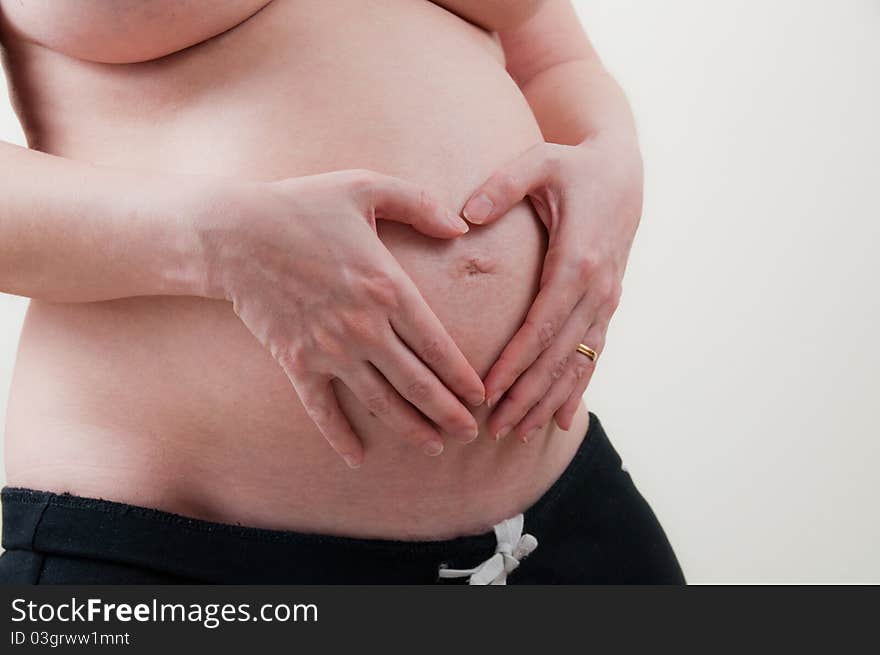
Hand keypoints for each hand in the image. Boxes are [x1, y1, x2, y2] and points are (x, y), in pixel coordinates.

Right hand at [199, 169, 484, 467]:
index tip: (481, 397)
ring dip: (410, 429)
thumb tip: (460, 228)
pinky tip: (357, 457)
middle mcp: (363, 327)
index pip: (437, 345)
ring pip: (380, 402)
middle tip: (470, 434)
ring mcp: (329, 349)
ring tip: (434, 448)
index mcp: (387, 287)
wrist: (233, 234)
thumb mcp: (365, 186)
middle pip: (417, 383)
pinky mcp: (297, 362)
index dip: (463, 377)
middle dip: (448, 413)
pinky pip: (322, 408)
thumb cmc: (302, 206)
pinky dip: (339, 436)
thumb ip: (419, 204)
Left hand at [461, 137, 642, 440]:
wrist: (622, 170)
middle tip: (493, 428)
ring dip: (547, 400)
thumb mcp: (539, 162)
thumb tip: (465, 216)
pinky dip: (576, 389)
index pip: (541, 325)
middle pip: (558, 355)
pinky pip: (592, 355)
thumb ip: (502, 185)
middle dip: (526, 395)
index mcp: (577, 260)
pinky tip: (559, 419)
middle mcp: (597, 288)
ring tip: (517, 433)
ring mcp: (606, 300)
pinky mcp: (607, 304)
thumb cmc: (573, 166)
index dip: (515, 363)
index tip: (488, 392)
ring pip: (577, 363)